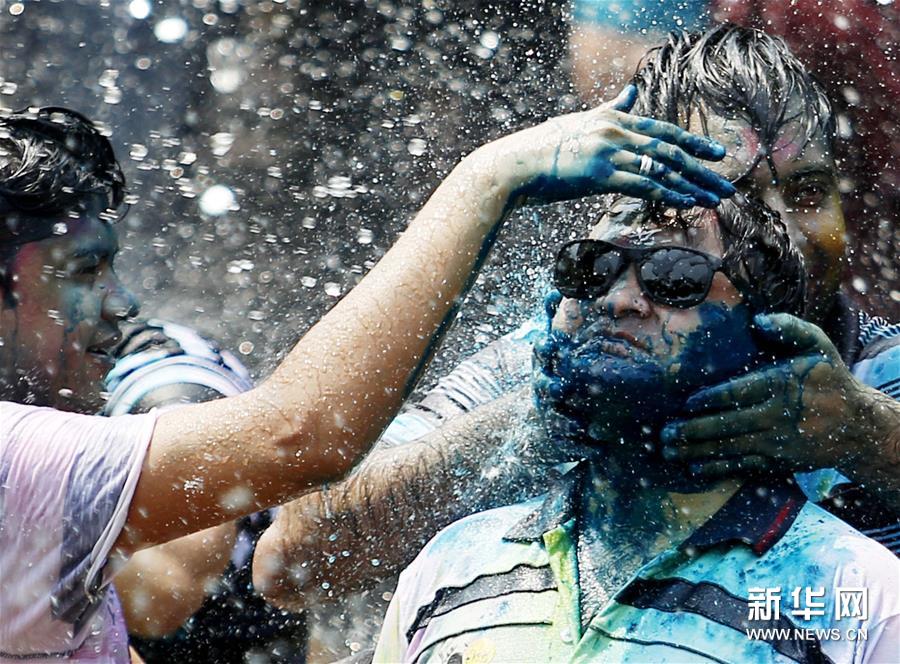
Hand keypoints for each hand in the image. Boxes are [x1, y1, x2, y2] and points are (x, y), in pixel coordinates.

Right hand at [477, 85, 735, 208]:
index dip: (693, 142)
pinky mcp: (600, 175)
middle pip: (670, 149)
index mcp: (613, 119)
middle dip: (702, 166)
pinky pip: (643, 185)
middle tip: (727, 180)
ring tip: (715, 198)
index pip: (662, 130)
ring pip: (662, 168)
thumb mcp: (580, 122)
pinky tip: (688, 202)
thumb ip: (611, 108)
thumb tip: (632, 92)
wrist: (516, 165)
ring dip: (693, 184)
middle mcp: (615, 131)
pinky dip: (669, 194)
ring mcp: (609, 152)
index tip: (716, 153)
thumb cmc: (543, 148)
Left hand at [661, 313, 872, 477]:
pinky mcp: (778, 461)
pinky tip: (695, 468)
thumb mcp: (817, 345)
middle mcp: (776, 416)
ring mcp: (776, 442)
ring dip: (697, 451)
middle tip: (666, 432)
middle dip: (694, 430)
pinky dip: (718, 469)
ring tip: (669, 451)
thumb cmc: (829, 379)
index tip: (688, 402)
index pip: (741, 393)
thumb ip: (789, 328)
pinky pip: (744, 466)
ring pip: (731, 448)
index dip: (713, 399)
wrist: (858, 425)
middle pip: (729, 425)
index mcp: (781, 385)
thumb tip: (759, 320)